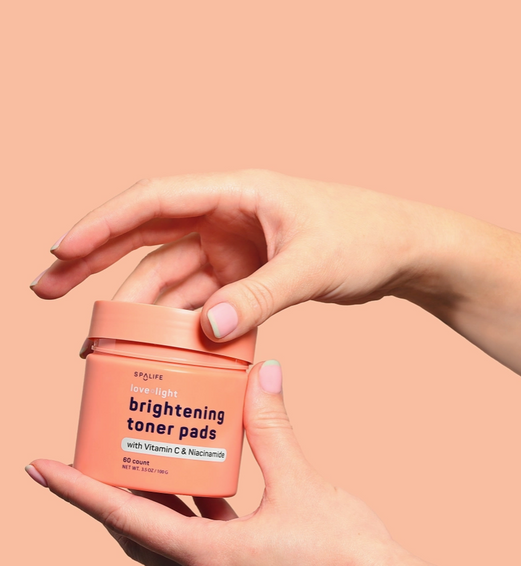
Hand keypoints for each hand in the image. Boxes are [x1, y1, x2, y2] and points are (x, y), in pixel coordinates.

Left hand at [26, 361, 511, 565]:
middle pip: (137, 529)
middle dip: (110, 491)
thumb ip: (273, 429)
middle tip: (99, 449)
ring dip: (152, 497)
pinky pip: (201, 534)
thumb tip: (263, 376)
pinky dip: (192, 503)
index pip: (124, 519)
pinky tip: (204, 474)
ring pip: (167, 534)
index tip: (40, 467)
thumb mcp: (302, 486)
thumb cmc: (346, 560)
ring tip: (145, 455)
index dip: (77, 491)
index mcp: (209, 559)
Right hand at [30, 170, 437, 340]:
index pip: (154, 200)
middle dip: (96, 262)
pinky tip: (158, 345)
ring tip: (99, 338)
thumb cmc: (366, 237)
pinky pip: (203, 299)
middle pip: (146, 236)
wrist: (400, 249)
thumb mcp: (314, 264)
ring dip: (137, 304)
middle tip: (48, 290)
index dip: (102, 224)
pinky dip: (181, 321)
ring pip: (172, 275)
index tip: (61, 250)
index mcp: (237, 192)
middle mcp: (227, 216)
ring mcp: (236, 248)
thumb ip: (263, 295)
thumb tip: (209, 330)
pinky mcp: (249, 275)